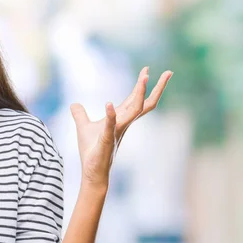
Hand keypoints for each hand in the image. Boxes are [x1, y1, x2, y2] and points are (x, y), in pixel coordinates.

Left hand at [70, 67, 171, 188]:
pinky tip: (108, 104)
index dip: (142, 85)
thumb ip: (80, 115)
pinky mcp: (107, 140)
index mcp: (121, 119)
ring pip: (134, 110)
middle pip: (143, 103)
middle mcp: (124, 124)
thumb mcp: (83, 127)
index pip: (135, 99)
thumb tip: (74, 104)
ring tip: (144, 77)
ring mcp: (117, 131)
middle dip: (156, 88)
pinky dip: (110, 115)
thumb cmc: (92, 151)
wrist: (92, 172)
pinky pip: (111, 125)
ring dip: (139, 93)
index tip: (147, 70)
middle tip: (168, 72)